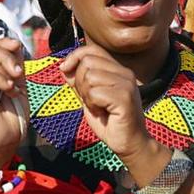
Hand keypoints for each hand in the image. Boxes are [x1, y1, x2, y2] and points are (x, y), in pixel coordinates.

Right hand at [0, 38, 25, 172]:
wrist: (2, 144)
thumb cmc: (10, 122)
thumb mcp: (20, 88)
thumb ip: (17, 68)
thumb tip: (17, 47)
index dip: (6, 42)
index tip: (18, 45)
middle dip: (7, 55)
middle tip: (19, 72)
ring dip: (5, 69)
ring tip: (14, 87)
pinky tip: (8, 88)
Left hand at [58, 45, 151, 161]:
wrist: (129, 143)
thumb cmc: (109, 121)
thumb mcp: (88, 97)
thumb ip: (79, 81)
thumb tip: (64, 66)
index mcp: (117, 70)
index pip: (92, 49)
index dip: (74, 56)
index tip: (64, 69)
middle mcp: (124, 73)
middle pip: (87, 62)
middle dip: (79, 82)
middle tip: (90, 99)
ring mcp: (126, 84)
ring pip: (90, 76)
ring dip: (86, 95)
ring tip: (98, 107)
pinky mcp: (125, 98)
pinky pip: (95, 92)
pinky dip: (92, 105)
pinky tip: (103, 113)